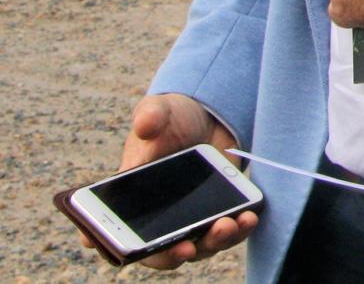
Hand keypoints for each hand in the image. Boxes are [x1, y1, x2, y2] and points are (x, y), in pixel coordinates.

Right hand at [85, 93, 256, 269]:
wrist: (211, 117)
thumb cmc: (174, 119)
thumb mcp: (161, 110)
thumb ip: (151, 115)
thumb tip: (145, 124)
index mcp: (131, 200)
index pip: (116, 233)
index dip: (116, 246)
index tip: (122, 248)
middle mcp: (159, 218)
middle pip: (161, 251)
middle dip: (172, 253)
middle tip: (186, 247)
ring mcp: (191, 219)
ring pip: (199, 246)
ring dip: (212, 242)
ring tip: (226, 225)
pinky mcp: (220, 212)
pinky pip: (228, 232)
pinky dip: (238, 230)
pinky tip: (248, 216)